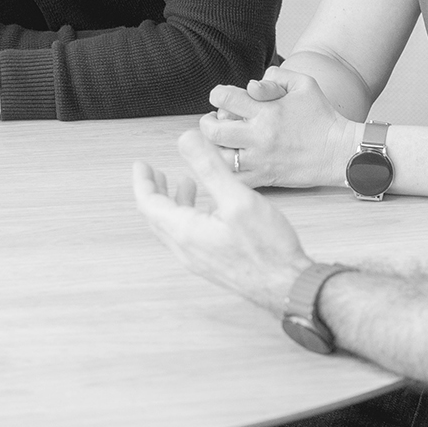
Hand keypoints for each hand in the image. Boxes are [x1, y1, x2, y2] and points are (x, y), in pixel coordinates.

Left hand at [132, 128, 313, 314]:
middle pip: (157, 217)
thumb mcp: (238, 199)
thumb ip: (210, 168)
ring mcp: (199, 260)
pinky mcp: (213, 264)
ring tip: (184, 184)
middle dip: (154, 191)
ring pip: (174, 227)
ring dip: (173, 203)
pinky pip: (189, 237)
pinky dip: (189, 216)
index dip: (143, 182)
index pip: (149, 204)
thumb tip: (186, 140)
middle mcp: (186, 250)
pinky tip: (208, 208)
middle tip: (153, 172)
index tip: (141, 165)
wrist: (286, 286)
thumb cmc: (267, 248)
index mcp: (185, 232)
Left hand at [198, 66, 350, 188]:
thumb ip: (276, 75)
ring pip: (218, 158)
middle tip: (214, 122)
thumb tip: (251, 84)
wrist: (339, 151)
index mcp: (267, 111)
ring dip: (213, 148)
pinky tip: (230, 164)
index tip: (222, 98)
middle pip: (213, 130)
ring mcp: (260, 159)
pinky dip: (226, 172)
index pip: (224, 98)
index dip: (217, 94)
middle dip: (207, 123)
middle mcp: (259, 136)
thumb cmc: (322, 116)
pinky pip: (234, 180)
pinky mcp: (265, 177)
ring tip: (220, 143)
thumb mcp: (304, 84)